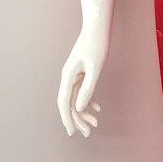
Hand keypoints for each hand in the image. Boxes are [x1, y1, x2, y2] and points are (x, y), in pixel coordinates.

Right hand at [56, 0, 114, 136]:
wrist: (97, 28)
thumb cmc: (97, 45)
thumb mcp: (95, 68)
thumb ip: (88, 89)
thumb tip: (79, 108)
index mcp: (68, 76)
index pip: (64, 102)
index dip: (67, 119)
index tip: (72, 132)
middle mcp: (68, 77)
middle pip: (69, 103)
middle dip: (78, 119)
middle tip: (87, 133)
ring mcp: (74, 74)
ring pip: (76, 98)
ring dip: (84, 112)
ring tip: (95, 123)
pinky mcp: (81, 72)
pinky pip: (81, 90)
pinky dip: (89, 100)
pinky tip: (98, 108)